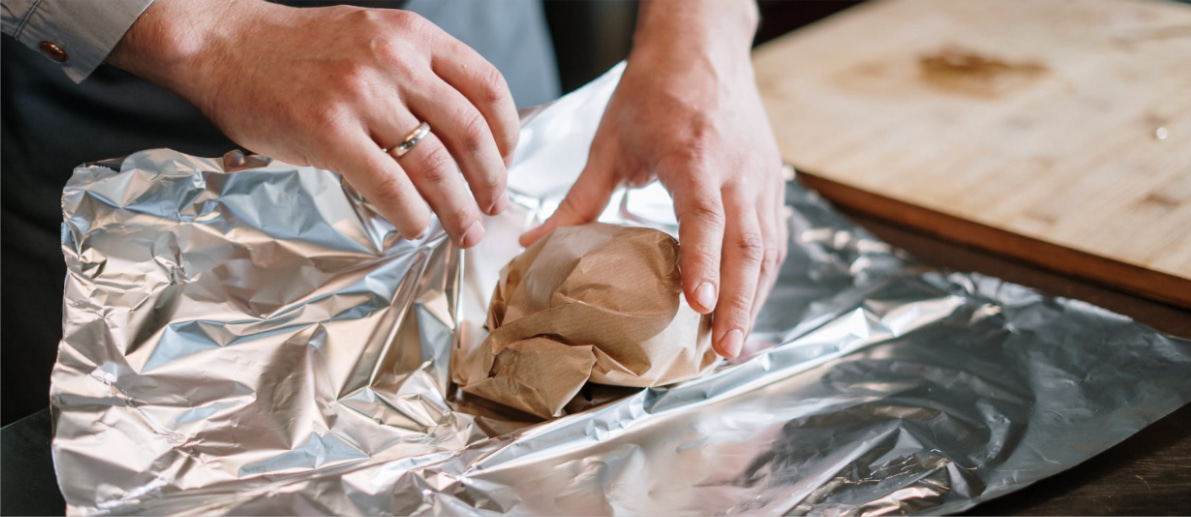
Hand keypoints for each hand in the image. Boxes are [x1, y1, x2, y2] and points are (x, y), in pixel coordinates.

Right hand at [108, 0, 518, 247]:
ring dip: (458, 208)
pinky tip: (414, 227)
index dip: (508, 134)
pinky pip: (388, 185)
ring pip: (434, 164)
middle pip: (470, 132)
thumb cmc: (301, 50)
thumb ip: (420, 73)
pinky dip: (411, 214)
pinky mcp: (328, 131)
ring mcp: (361, 95)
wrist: (226, 45)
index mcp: (413, 35)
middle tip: (493, 206)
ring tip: (465, 230)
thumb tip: (467, 133)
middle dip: (491, 180)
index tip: (506, 163)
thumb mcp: (374, 38)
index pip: (488, 87)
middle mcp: (394, 59)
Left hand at [519, 5, 786, 359]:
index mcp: (694, 155)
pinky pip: (774, 237)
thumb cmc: (655, 90)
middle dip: (738, 303)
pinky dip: (763, 276)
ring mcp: (760, 176)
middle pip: (747, 245)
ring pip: (767, 247)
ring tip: (736, 344)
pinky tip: (749, 305)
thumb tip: (533, 245)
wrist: (702, 45)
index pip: (705, 217)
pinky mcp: (770, 181)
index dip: (703, 263)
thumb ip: (578, 201)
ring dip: (755, 298)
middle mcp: (736, 169)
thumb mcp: (610, 142)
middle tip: (724, 350)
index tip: (698, 304)